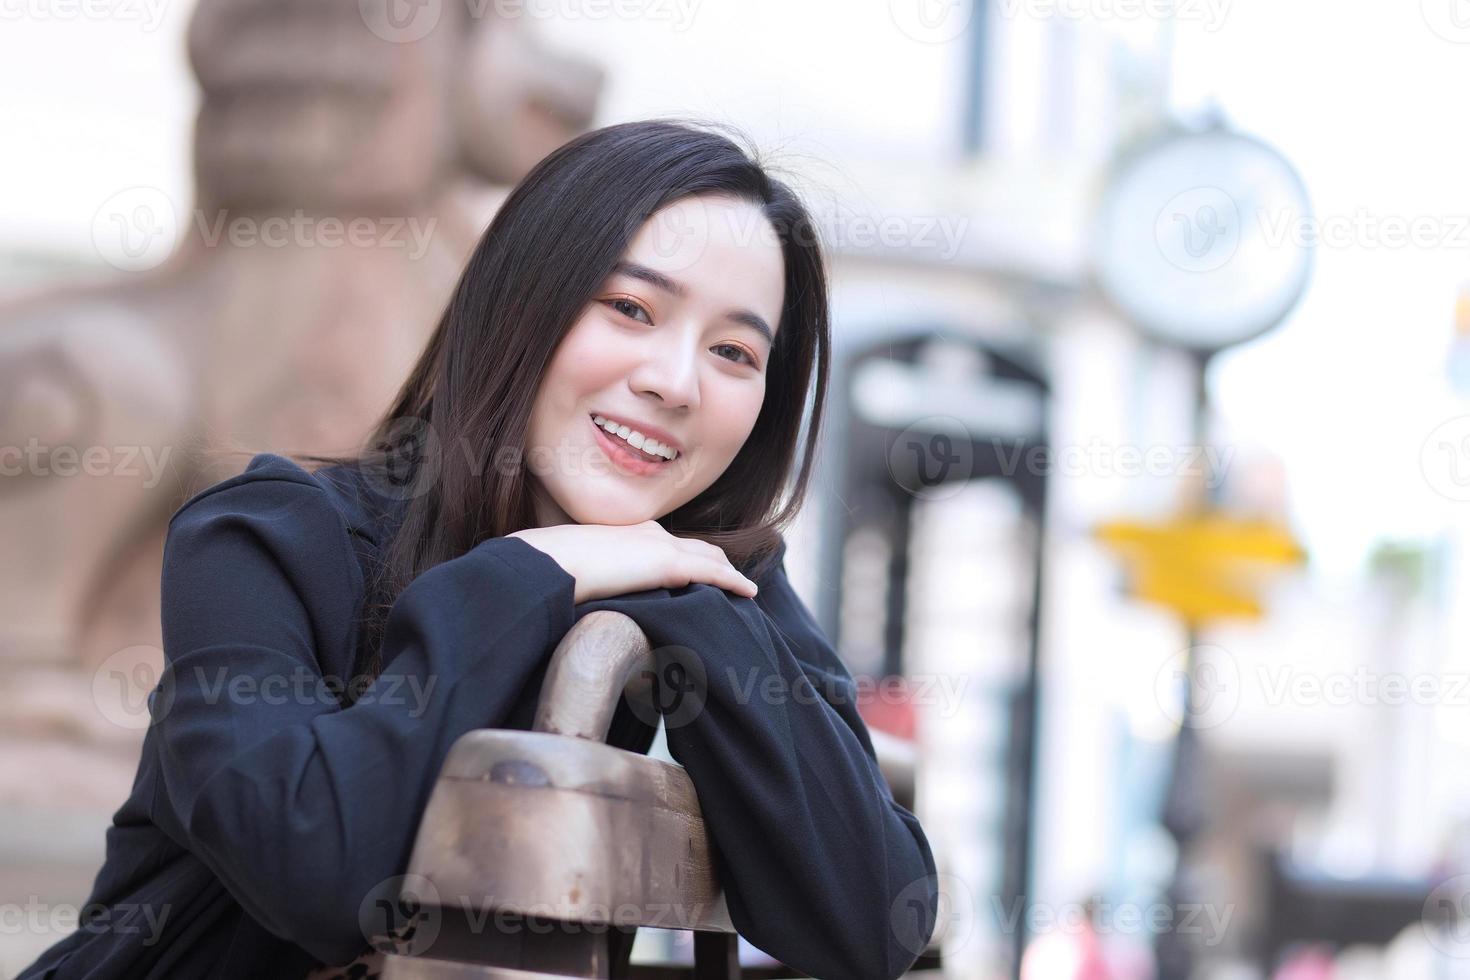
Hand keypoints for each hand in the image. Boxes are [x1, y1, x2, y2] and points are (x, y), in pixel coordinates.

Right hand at [508, 521, 758, 603]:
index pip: (669, 544)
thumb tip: (593, 598)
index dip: (689, 557)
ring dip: (729, 573)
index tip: (699, 571)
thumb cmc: (555, 569)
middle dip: (717, 563)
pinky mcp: (668, 564)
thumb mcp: (581, 569)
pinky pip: (714, 574)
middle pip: (697, 548)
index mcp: (630, 533)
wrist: (553, 562)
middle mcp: (651, 533)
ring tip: (744, 591)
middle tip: (734, 584)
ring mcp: (661, 546)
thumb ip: (598, 577)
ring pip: (710, 558)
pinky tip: (749, 593)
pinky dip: (734, 582)